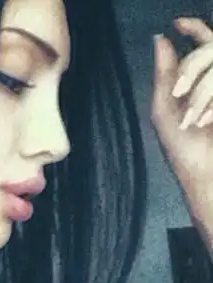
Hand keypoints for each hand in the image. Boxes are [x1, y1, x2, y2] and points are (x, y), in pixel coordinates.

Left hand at [151, 18, 212, 219]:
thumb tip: (160, 38)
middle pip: (210, 50)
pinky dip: (210, 103)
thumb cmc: (183, 146)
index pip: (204, 41)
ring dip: (201, 94)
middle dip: (192, 69)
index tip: (178, 23)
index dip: (194, 28)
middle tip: (179, 92)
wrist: (204, 173)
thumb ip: (164, 74)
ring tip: (193, 121)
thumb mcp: (165, 108)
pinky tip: (206, 122)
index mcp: (200, 78)